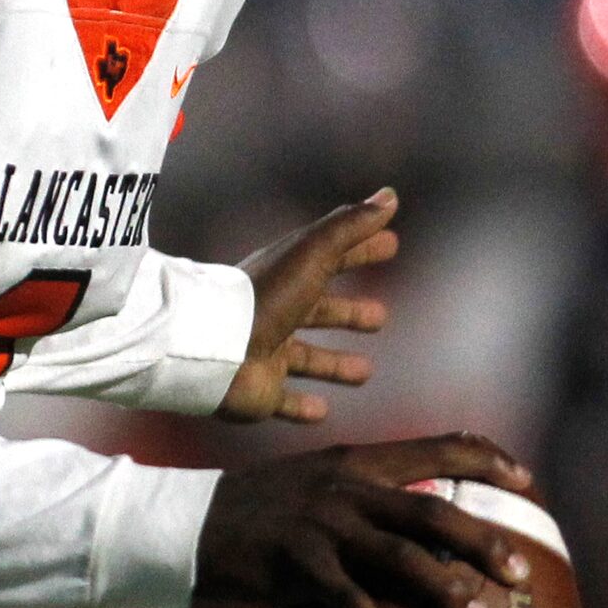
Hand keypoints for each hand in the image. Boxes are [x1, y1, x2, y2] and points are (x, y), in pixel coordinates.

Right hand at [194, 433, 534, 607]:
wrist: (192, 522)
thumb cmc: (262, 512)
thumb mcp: (317, 484)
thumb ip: (368, 496)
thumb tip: (426, 526)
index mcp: (356, 460)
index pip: (434, 447)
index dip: (484, 458)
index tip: (524, 479)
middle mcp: (346, 485)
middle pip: (431, 508)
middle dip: (482, 538)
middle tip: (519, 570)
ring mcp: (322, 524)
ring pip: (400, 554)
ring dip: (443, 587)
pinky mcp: (297, 563)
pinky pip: (348, 602)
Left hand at [217, 187, 397, 424]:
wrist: (216, 346)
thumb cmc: (267, 296)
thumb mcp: (312, 253)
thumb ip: (349, 226)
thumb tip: (389, 195)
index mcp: (288, 277)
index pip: (332, 259)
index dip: (362, 251)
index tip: (391, 243)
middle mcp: (276, 313)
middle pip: (319, 312)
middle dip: (349, 313)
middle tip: (381, 316)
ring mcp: (266, 353)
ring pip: (306, 359)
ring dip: (334, 364)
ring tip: (365, 372)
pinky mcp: (260, 391)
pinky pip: (283, 400)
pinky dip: (302, 405)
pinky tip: (322, 412)